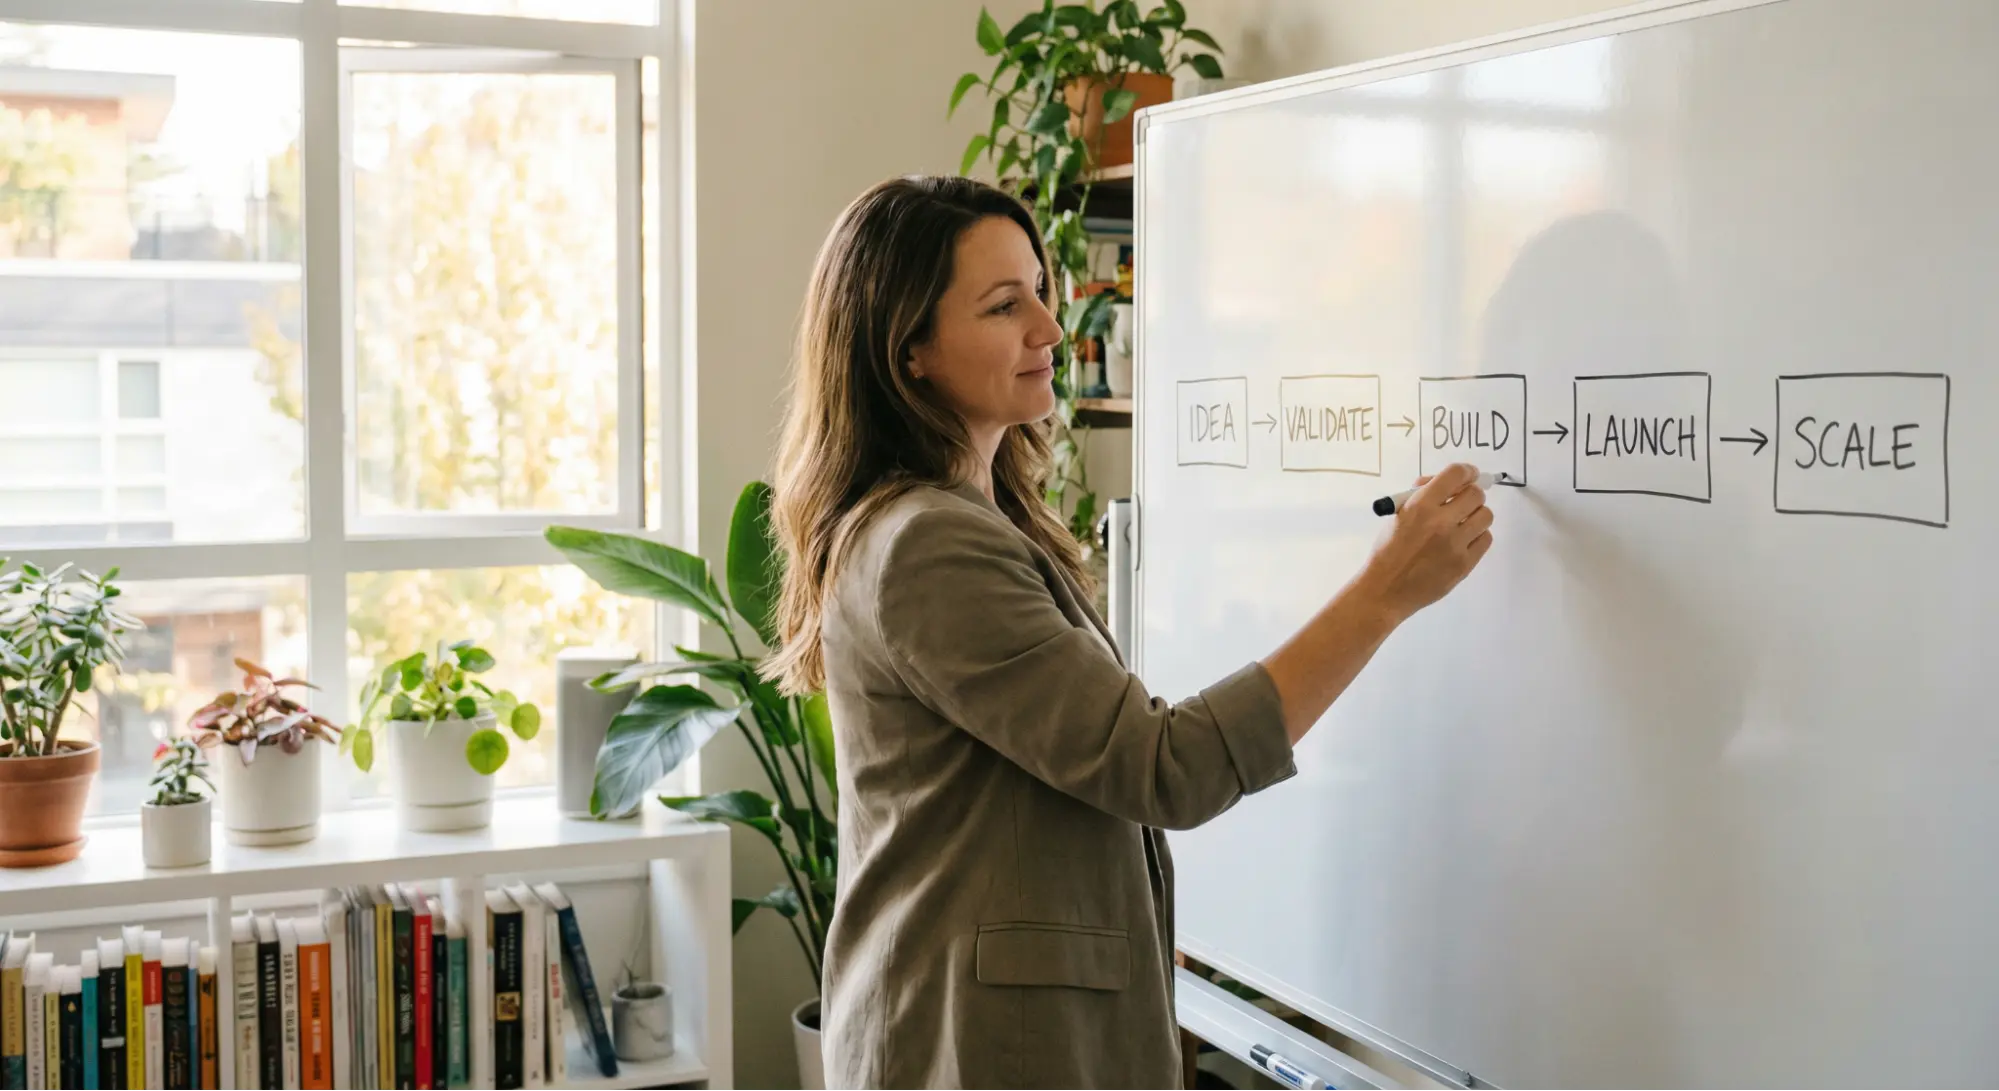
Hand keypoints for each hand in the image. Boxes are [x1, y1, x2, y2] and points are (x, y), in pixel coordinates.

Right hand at [1356, 462, 1494, 622]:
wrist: (1385, 589)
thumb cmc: (1388, 550)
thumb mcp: (1398, 515)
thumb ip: (1422, 496)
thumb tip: (1447, 484)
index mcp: (1420, 506)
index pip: (1456, 474)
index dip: (1466, 471)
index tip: (1469, 475)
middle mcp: (1441, 522)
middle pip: (1476, 494)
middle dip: (1471, 495)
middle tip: (1464, 502)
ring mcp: (1455, 544)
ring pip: (1486, 516)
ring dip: (1476, 515)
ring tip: (1464, 523)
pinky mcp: (1465, 564)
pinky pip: (1486, 539)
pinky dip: (1477, 536)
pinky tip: (1464, 541)